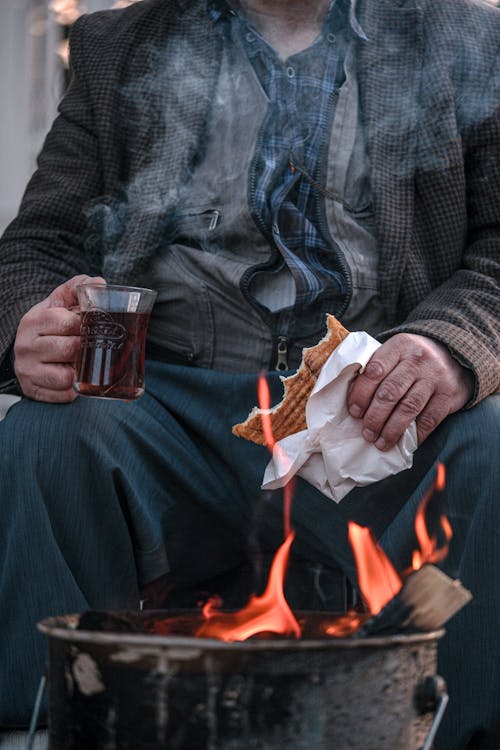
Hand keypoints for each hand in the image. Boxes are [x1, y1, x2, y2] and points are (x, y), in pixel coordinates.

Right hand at [13, 274, 105, 402]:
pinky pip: (64, 395)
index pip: (66, 322)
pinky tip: (73, 378)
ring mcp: (27, 370)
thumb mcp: (59, 301)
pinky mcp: (33, 391)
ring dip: (80, 371)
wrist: (29, 349)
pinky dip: (74, 389)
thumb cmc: (51, 324)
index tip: (88, 326)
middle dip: (85, 349)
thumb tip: (99, 283)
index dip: (84, 325)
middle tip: (89, 346)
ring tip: (79, 363)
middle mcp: (25, 346)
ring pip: (66, 376)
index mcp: (33, 321)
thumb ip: (78, 287)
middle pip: (69, 349)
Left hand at [347, 333, 474, 449]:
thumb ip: (377, 368)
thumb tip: (353, 401)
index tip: (354, 412)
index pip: (374, 371)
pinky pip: (429, 419)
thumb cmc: (413, 359)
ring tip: (381, 443)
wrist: (453, 354)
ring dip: (391, 430)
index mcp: (399, 346)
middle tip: (367, 433)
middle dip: (374, 417)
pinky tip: (404, 443)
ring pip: (408, 408)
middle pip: (390, 392)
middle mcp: (417, 360)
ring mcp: (434, 377)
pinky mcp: (449, 394)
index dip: (361, 394)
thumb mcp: (396, 352)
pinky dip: (415, 434)